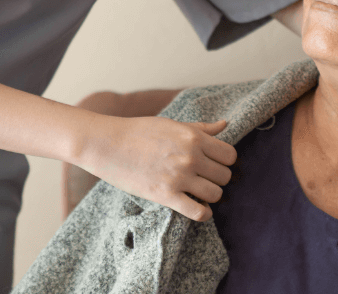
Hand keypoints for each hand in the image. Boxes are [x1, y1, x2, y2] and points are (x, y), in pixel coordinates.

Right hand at [77, 115, 236, 221]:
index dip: (224, 161)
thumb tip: (225, 124)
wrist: (107, 144)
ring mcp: (179, 176)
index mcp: (193, 137)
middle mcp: (190, 156)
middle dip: (217, 179)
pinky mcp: (165, 195)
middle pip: (225, 176)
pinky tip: (197, 208)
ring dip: (210, 196)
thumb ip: (200, 128)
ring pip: (216, 194)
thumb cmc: (138, 131)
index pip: (230, 155)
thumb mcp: (172, 124)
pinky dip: (203, 214)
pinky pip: (199, 212)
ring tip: (198, 193)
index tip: (213, 164)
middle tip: (203, 179)